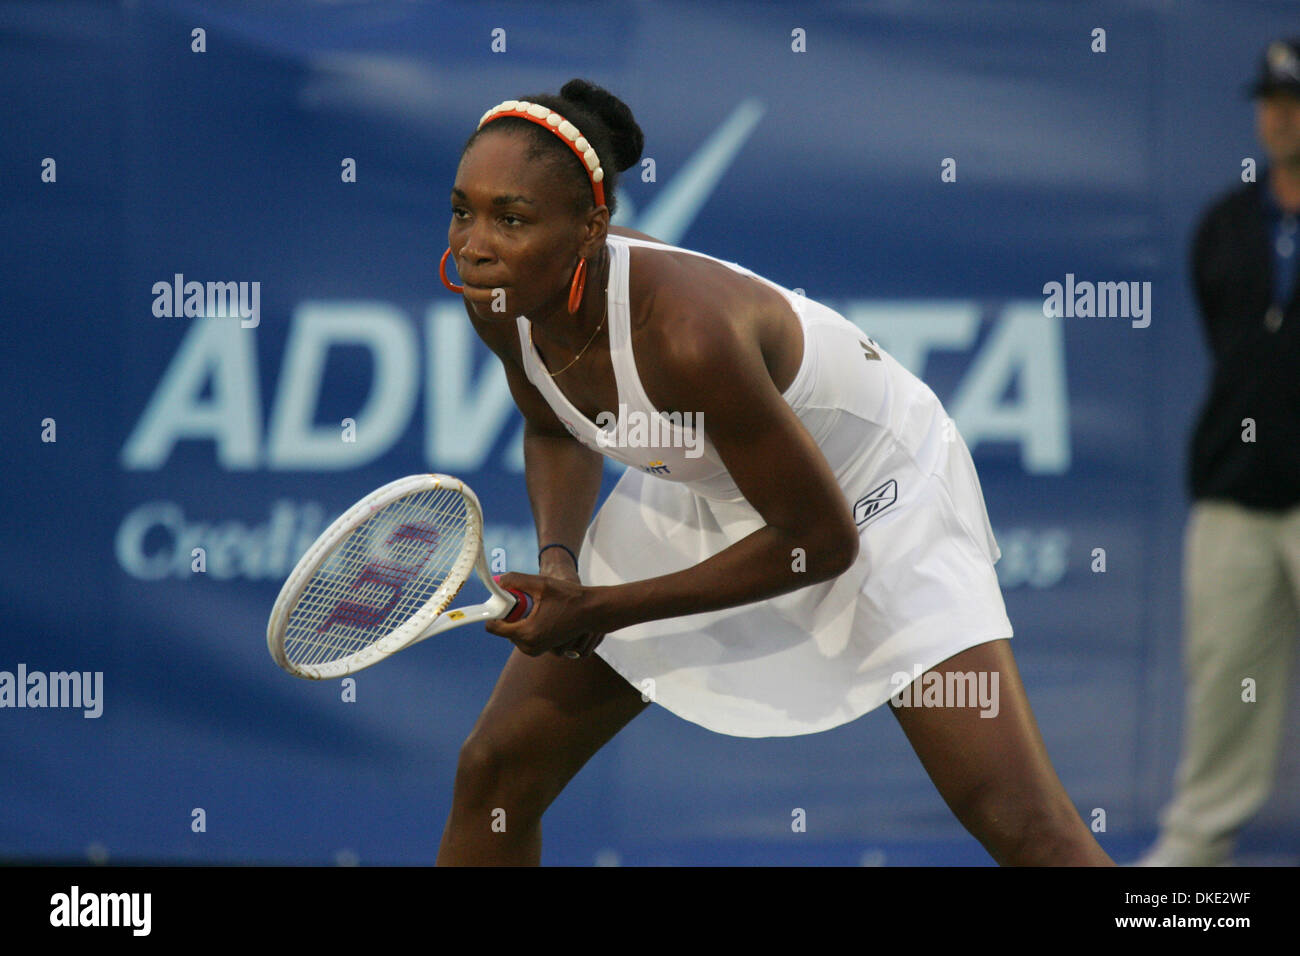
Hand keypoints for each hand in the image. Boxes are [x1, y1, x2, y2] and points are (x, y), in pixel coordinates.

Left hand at [485, 565, 606, 659]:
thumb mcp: (541, 584)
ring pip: (515, 633)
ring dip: (521, 619)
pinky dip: (530, 625)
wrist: (593, 611)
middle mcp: (530, 647)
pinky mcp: (543, 649)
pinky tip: (545, 615)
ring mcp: (536, 650)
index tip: (507, 600)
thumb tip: (497, 582)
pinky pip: (526, 637)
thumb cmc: (570, 597)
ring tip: (541, 608)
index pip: (493, 627)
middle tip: (530, 602)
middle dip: (512, 614)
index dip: (497, 610)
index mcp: (527, 633)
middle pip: (504, 629)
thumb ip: (515, 580)